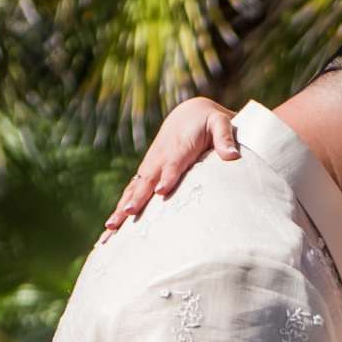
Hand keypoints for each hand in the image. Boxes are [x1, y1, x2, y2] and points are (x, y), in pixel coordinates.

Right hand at [100, 98, 237, 235]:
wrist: (191, 113)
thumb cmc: (209, 121)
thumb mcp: (220, 123)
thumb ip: (225, 137)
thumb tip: (232, 155)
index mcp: (179, 146)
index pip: (174, 163)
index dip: (167, 176)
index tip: (161, 191)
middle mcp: (160, 157)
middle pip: (147, 179)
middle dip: (137, 197)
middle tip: (127, 213)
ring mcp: (151, 166)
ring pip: (134, 189)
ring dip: (121, 207)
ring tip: (109, 227)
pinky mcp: (147, 173)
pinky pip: (131, 191)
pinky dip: (120, 207)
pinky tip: (111, 227)